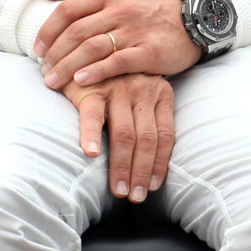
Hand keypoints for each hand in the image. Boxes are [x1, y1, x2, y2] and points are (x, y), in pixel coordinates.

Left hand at [34, 0, 200, 88]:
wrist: (187, 22)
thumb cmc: (142, 9)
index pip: (69, 9)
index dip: (49, 30)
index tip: (37, 49)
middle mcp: (120, 9)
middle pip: (78, 31)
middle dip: (56, 53)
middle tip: (43, 72)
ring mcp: (135, 30)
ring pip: (94, 47)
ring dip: (69, 66)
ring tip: (54, 81)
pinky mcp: (149, 51)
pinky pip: (118, 62)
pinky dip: (97, 72)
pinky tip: (82, 82)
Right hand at [60, 73, 175, 203]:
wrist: (84, 54)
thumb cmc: (115, 83)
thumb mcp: (140, 96)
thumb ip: (149, 119)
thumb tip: (153, 165)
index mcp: (160, 91)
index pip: (166, 135)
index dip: (160, 164)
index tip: (153, 186)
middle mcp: (143, 88)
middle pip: (147, 139)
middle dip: (142, 172)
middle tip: (135, 196)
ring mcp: (118, 86)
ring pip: (125, 134)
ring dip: (122, 166)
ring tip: (118, 189)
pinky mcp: (92, 88)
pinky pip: (93, 116)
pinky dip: (93, 136)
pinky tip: (92, 155)